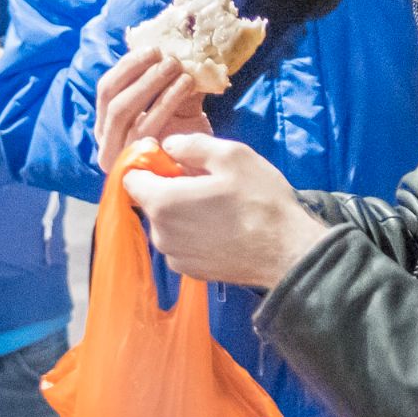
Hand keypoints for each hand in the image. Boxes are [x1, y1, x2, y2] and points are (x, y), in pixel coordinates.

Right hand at [94, 45, 212, 171]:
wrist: (202, 176)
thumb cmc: (186, 139)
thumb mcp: (176, 103)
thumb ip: (170, 80)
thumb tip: (177, 44)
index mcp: (108, 124)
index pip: (106, 89)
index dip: (127, 65)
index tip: (153, 48)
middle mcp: (105, 141)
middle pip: (111, 98)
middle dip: (138, 72)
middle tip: (167, 57)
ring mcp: (116, 156)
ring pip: (122, 112)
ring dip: (150, 83)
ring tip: (177, 67)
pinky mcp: (132, 167)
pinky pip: (144, 129)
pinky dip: (165, 102)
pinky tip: (185, 86)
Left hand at [121, 134, 326, 289]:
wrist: (287, 252)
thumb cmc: (260, 200)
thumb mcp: (231, 156)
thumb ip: (191, 145)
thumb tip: (168, 145)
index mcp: (162, 202)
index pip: (130, 178)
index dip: (148, 164)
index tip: (172, 159)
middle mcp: (160, 233)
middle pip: (150, 200)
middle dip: (168, 186)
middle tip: (205, 180)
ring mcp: (174, 256)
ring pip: (165, 222)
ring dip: (181, 210)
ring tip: (216, 204)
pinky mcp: (190, 271)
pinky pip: (179, 243)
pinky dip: (191, 232)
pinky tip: (220, 226)